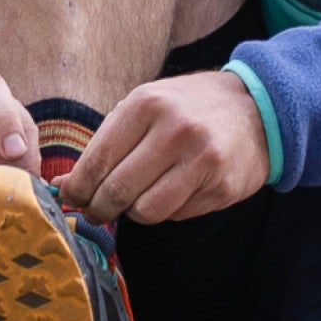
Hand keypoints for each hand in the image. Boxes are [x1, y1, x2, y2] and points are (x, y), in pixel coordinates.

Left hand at [59, 72, 269, 225]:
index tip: (71, 198)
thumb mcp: (143, 109)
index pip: (94, 163)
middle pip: (115, 192)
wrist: (260, 108)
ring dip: (133, 212)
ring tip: (137, 198)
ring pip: (144, 211)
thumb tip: (61, 184)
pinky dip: (165, 211)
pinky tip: (173, 191)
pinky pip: (175, 215)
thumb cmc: (187, 110)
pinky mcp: (222, 186)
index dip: (76, 189)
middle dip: (97, 208)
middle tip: (96, 209)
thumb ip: (103, 145)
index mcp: (146, 105)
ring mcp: (203, 159)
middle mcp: (175, 131)